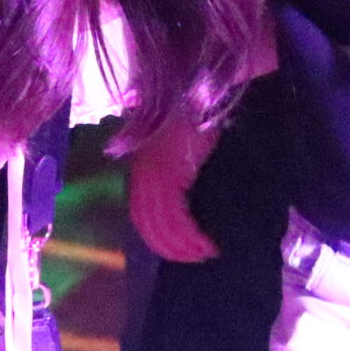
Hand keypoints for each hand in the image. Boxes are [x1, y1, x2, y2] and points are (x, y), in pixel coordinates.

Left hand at [127, 119, 220, 262]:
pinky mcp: (168, 175)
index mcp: (143, 170)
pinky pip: (175, 218)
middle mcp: (142, 175)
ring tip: (206, 253)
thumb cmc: (198, 116)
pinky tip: (207, 243)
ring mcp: (152, 175)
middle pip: (149, 225)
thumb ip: (181, 173)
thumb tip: (191, 200)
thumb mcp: (184, 149)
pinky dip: (191, 236)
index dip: (159, 238)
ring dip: (182, 247)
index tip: (181, 251)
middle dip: (171, 248)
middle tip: (197, 258)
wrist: (202, 92)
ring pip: (161, 226)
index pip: (142, 216)